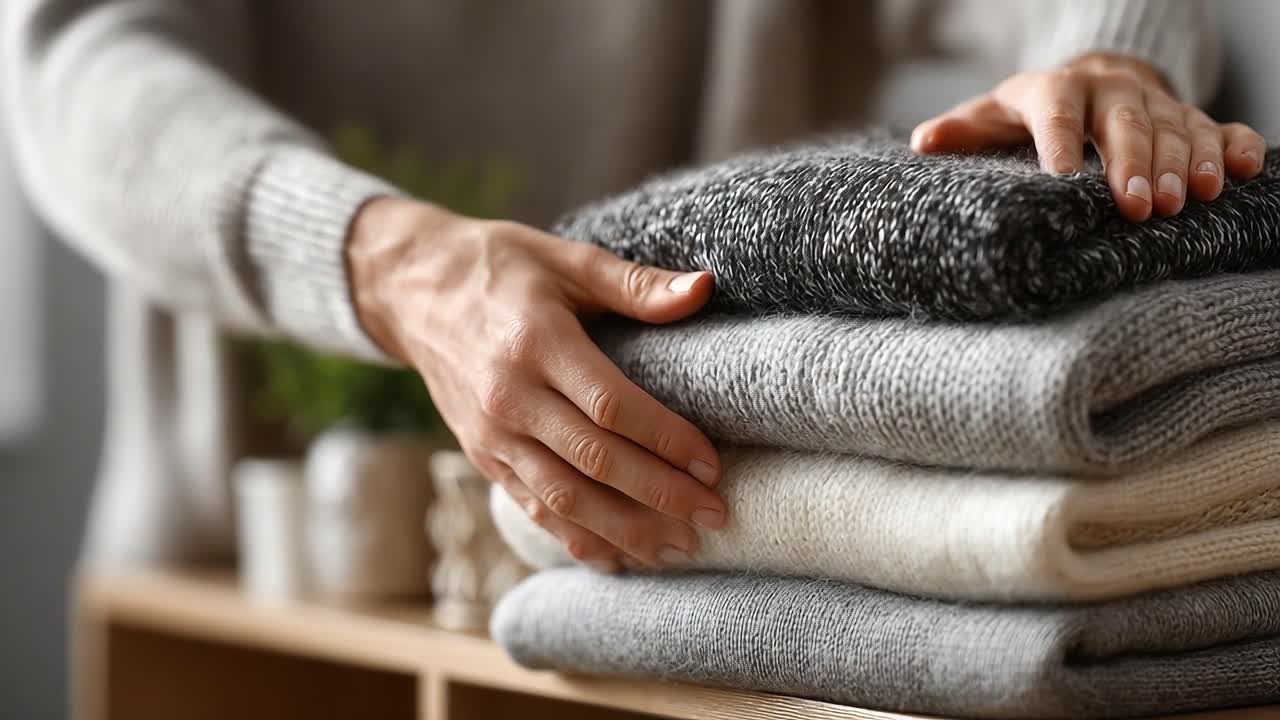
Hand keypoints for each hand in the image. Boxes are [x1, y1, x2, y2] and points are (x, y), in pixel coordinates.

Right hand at [347, 197, 725, 572]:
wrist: (410, 291)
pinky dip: (578, 541)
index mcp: (536, 342)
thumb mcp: (565, 260)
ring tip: (680, 547)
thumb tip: (702, 289)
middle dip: (659, 496)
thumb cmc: (499, 268)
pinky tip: (621, 560)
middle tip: (714, 516)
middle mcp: (510, 397)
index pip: (610, 405)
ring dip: (626, 531)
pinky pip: (533, 509)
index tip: (711, 466)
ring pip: (564, 499)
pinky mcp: (482, 457)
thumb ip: (635, 283)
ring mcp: (491, 434)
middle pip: (593, 461)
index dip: (665, 440)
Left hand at [912, 52, 1265, 222]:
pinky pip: (1220, 125)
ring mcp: (1154, 103)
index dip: (1060, 143)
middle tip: (1139, 207)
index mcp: (1056, 90)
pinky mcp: (1188, 116)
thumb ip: (963, 132)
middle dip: (1134, 164)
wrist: (1089, 81)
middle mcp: (1110, 91)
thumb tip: (923, 142)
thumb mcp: (993, 116)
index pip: (1057, 114)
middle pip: (1125, 123)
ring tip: (1189, 201)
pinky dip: (1236, 146)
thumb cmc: (1031, 112)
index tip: (1062, 181)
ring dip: (1186, 162)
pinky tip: (1243, 171)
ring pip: (1175, 127)